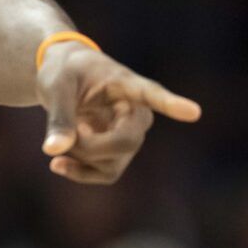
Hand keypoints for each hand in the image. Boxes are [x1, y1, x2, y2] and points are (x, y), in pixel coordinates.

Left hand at [39, 44, 200, 183]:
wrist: (64, 79)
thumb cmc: (64, 73)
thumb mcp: (56, 87)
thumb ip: (58, 117)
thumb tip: (54, 150)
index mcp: (128, 85)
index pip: (153, 95)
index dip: (172, 104)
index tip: (194, 112)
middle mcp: (138, 114)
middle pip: (126, 142)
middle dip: (88, 146)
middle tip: (64, 132)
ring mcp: (131, 136)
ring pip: (112, 164)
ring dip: (79, 157)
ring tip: (62, 136)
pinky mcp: (118, 154)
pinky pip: (105, 174)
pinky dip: (79, 172)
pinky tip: (58, 163)